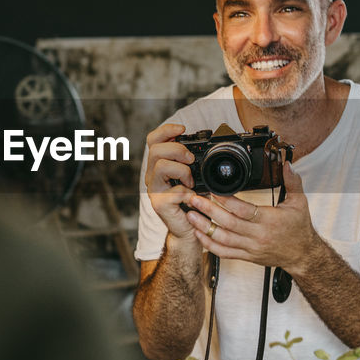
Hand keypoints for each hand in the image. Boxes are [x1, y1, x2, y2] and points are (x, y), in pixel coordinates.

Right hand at [144, 122, 197, 239]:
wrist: (190, 230)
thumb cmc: (193, 202)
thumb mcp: (195, 177)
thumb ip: (193, 162)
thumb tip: (207, 144)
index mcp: (158, 166)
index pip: (153, 140)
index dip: (166, 130)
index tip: (182, 129)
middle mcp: (152, 176)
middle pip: (155, 150)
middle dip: (177, 149)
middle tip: (191, 159)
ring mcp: (154, 191)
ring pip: (161, 166)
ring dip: (182, 170)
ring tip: (192, 182)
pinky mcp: (160, 205)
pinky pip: (173, 190)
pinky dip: (187, 192)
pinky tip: (192, 197)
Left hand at [184, 162, 321, 270]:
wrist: (303, 255)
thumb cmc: (299, 228)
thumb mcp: (300, 202)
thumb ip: (292, 182)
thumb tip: (287, 165)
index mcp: (269, 220)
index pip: (243, 210)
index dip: (226, 200)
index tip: (213, 190)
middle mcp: (258, 235)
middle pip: (228, 223)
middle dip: (208, 211)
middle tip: (194, 199)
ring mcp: (251, 248)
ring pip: (223, 239)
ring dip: (204, 227)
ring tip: (190, 215)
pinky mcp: (247, 256)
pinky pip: (224, 253)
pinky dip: (209, 244)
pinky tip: (199, 234)